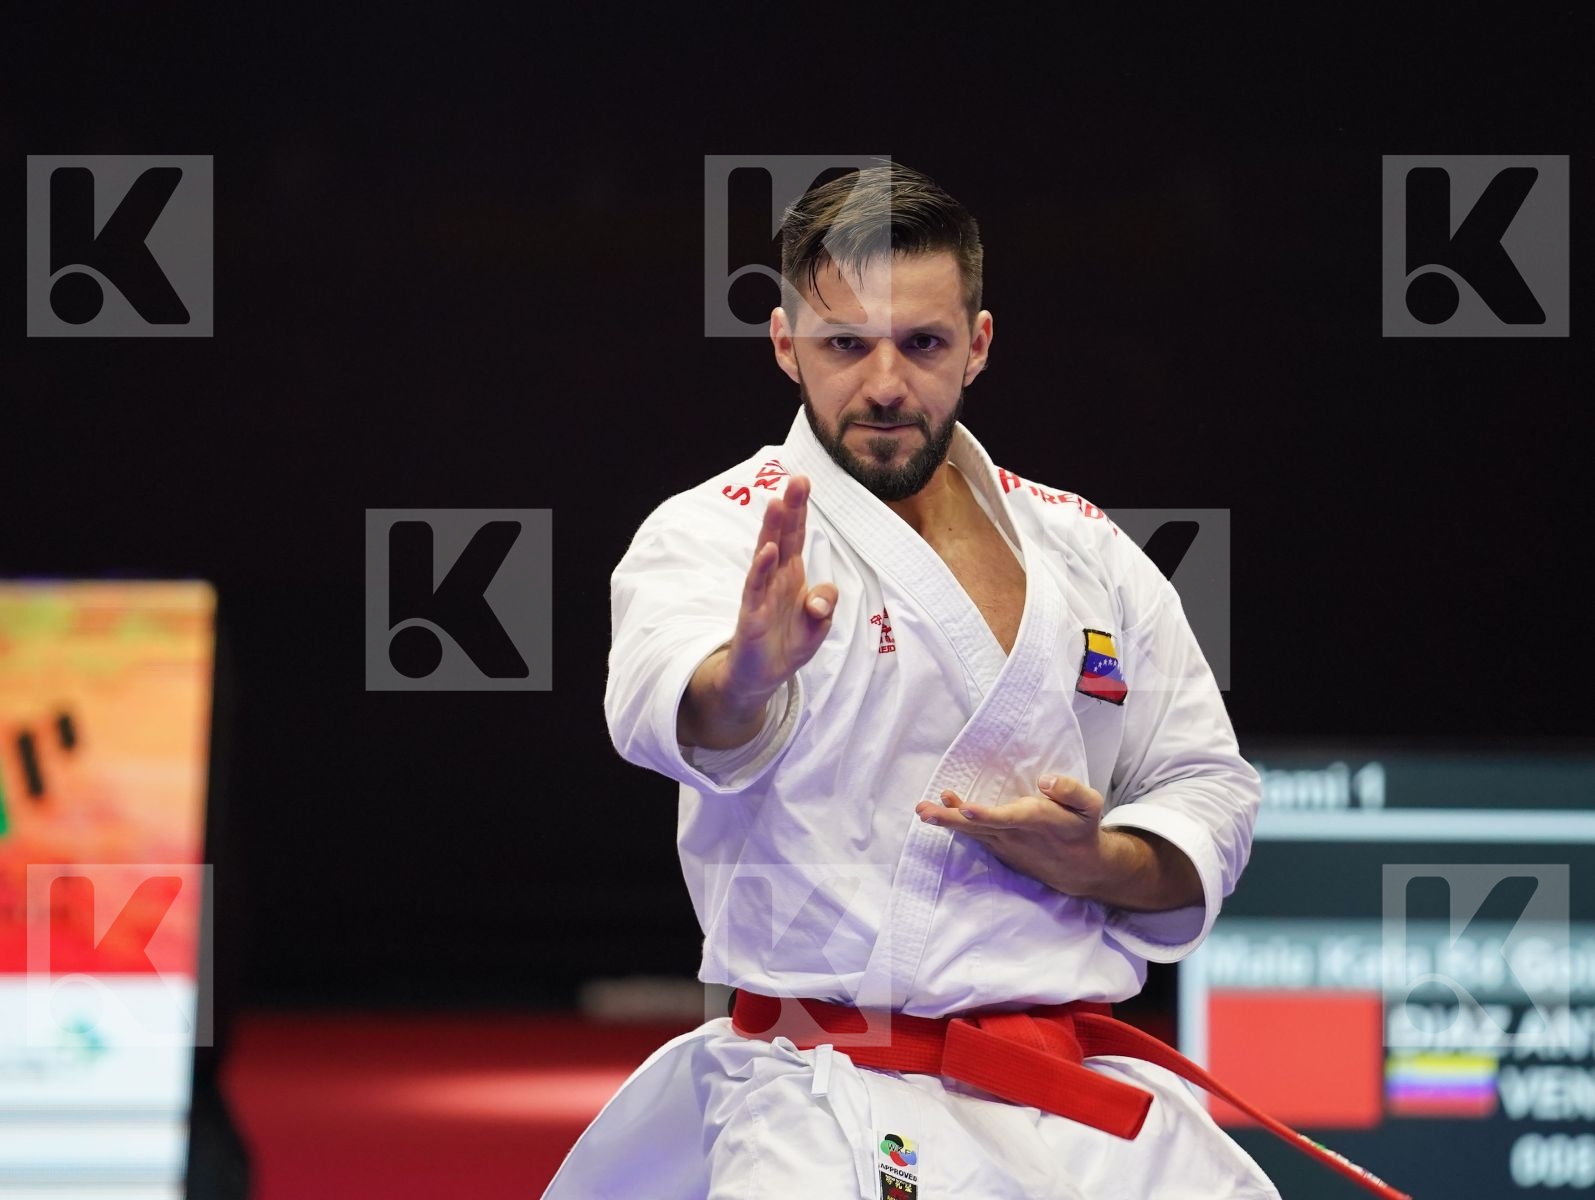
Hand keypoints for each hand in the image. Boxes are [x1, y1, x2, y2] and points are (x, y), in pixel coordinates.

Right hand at [678, 475, 838, 748]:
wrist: (761, 676)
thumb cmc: (787, 643)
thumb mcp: (818, 625)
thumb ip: (825, 604)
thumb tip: (820, 599)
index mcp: (792, 574)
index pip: (796, 535)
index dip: (800, 509)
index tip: (803, 480)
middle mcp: (775, 578)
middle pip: (782, 536)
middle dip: (789, 508)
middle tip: (797, 479)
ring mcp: (760, 593)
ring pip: (766, 555)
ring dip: (772, 529)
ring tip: (778, 503)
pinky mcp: (751, 614)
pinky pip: (755, 588)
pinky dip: (761, 569)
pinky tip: (768, 550)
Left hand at [916, 775, 1202, 909]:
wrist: (1079, 868)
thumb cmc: (1081, 828)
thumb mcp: (1090, 805)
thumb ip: (1070, 790)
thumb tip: (1046, 780)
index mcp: (1036, 820)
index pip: (1008, 818)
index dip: (986, 815)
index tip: (966, 809)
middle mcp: (1016, 835)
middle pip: (978, 827)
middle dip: (950, 819)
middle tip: (925, 811)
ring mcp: (1005, 844)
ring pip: (972, 832)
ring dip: (946, 821)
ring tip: (923, 810)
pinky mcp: (999, 848)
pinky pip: (974, 836)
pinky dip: (957, 825)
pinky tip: (942, 810)